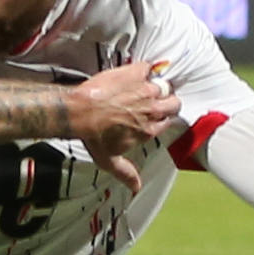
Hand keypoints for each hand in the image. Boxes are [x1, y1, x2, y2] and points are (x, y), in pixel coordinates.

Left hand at [60, 60, 183, 191]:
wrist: (80, 112)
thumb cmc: (93, 135)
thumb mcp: (109, 160)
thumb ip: (126, 173)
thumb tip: (136, 187)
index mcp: (148, 130)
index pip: (167, 122)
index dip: (161, 118)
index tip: (155, 116)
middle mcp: (151, 110)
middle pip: (173, 103)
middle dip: (168, 101)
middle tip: (156, 99)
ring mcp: (145, 91)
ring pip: (164, 85)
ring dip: (156, 85)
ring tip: (143, 86)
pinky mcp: (136, 74)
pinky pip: (149, 68)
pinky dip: (144, 69)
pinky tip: (136, 73)